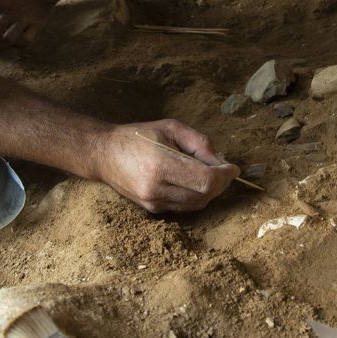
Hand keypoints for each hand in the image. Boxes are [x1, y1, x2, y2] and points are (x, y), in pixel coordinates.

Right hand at [95, 120, 239, 212]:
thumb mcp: (170, 128)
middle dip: (221, 183)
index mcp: (160, 165)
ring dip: (209, 191)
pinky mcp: (151, 209)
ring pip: (196, 204)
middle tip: (223, 169)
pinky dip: (195, 196)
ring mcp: (152, 202)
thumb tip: (222, 162)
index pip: (205, 180)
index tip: (233, 167)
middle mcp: (156, 188)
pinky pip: (184, 207)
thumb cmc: (138, 135)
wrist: (103, 154)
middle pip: (204, 195)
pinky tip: (191, 181)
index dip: (225, 175)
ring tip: (207, 173)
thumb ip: (199, 143)